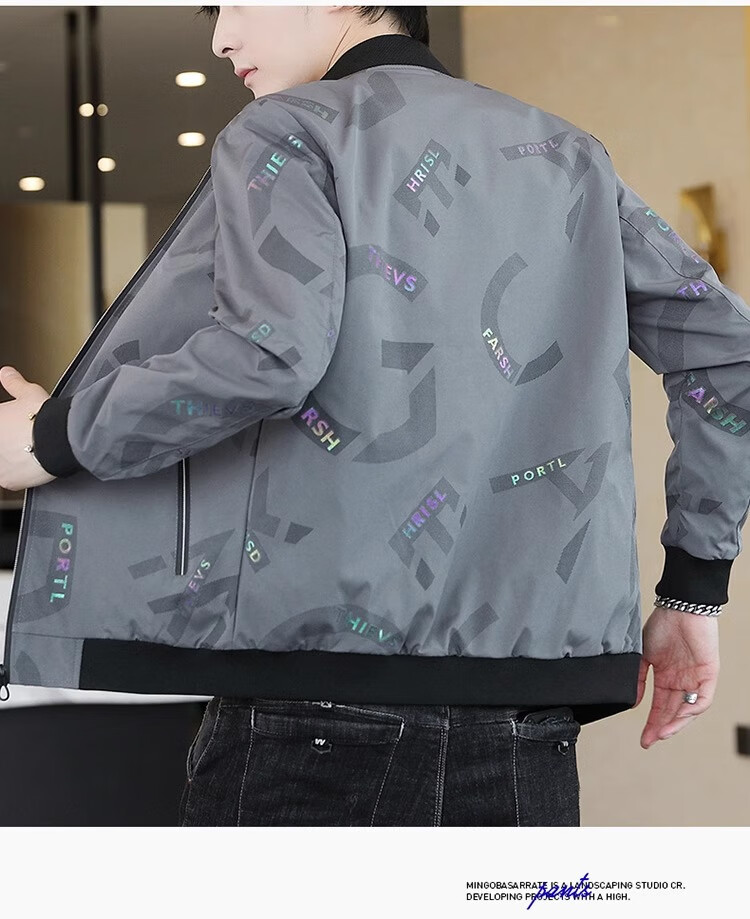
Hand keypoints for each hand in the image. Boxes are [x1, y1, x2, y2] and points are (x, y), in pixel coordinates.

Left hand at [0, 366, 57, 490]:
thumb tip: (6, 373)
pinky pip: (9, 481)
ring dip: (11, 460)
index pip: (0, 428)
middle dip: (8, 444)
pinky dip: (19, 477)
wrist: (59, 436)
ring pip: (2, 463)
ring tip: (28, 455)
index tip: (14, 431)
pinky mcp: (7, 480)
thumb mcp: (28, 392)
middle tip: (23, 442)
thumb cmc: (45, 416)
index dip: (7, 431)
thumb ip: (14, 383)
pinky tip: (31, 468)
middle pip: (1, 444)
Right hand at [634, 604, 718, 747]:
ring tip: (663, 733)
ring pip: (688, 710)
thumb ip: (639, 679)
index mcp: (666, 677)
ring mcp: (695, 679)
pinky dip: (692, 709)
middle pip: (673, 713)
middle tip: (650, 740)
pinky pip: (703, 699)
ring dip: (676, 723)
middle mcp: (681, 682)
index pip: (659, 707)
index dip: (651, 724)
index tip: (643, 739)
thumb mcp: (643, 655)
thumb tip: (633, 702)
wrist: (680, 608)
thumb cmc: (662, 625)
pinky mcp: (708, 675)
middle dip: (661, 728)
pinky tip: (680, 716)